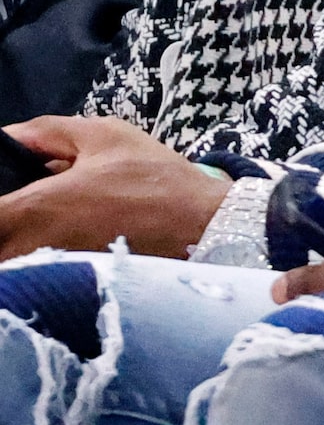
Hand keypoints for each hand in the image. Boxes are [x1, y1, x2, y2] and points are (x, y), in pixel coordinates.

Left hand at [0, 117, 230, 258]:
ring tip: (53, 218)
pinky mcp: (64, 293)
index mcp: (33, 209)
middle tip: (28, 199)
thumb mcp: (106, 136)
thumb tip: (6, 136)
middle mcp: (29, 249)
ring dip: (17, 242)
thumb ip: (46, 132)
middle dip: (8, 222)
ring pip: (10, 263)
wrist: (202, 228)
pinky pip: (31, 277)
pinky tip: (64, 240)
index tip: (9, 188)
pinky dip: (34, 260)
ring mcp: (46, 277)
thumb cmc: (154, 180)